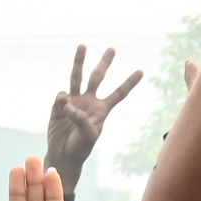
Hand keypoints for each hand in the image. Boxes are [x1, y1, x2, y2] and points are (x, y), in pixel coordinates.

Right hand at [44, 45, 142, 179]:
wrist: (63, 155)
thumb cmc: (80, 148)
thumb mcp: (88, 136)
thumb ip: (81, 119)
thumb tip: (69, 101)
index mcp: (102, 110)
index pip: (119, 94)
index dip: (129, 83)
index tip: (141, 71)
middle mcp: (89, 101)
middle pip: (98, 77)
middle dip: (105, 63)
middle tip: (113, 49)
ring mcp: (73, 101)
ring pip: (77, 77)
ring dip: (79, 61)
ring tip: (83, 45)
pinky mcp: (59, 106)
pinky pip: (61, 97)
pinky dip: (62, 101)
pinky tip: (64, 109)